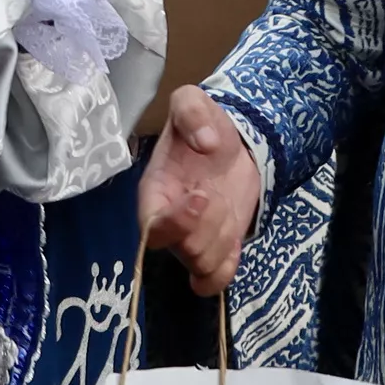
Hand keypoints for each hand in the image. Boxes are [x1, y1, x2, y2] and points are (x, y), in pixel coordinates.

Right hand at [139, 85, 262, 295]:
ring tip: (226, 208)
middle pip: (180, 250)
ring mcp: (190, 241)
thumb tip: (205, 142)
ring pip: (201, 266)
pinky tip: (234, 238)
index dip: (177, 221)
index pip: (151, 226)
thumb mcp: (193, 103)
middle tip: (218, 196)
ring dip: (223, 241)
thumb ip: (192, 111)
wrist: (232, 144)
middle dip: (208, 228)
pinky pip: (213, 281)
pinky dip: (226, 269)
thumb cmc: (204, 127)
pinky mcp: (214, 251)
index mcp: (155, 192)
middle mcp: (168, 223)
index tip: (202, 195)